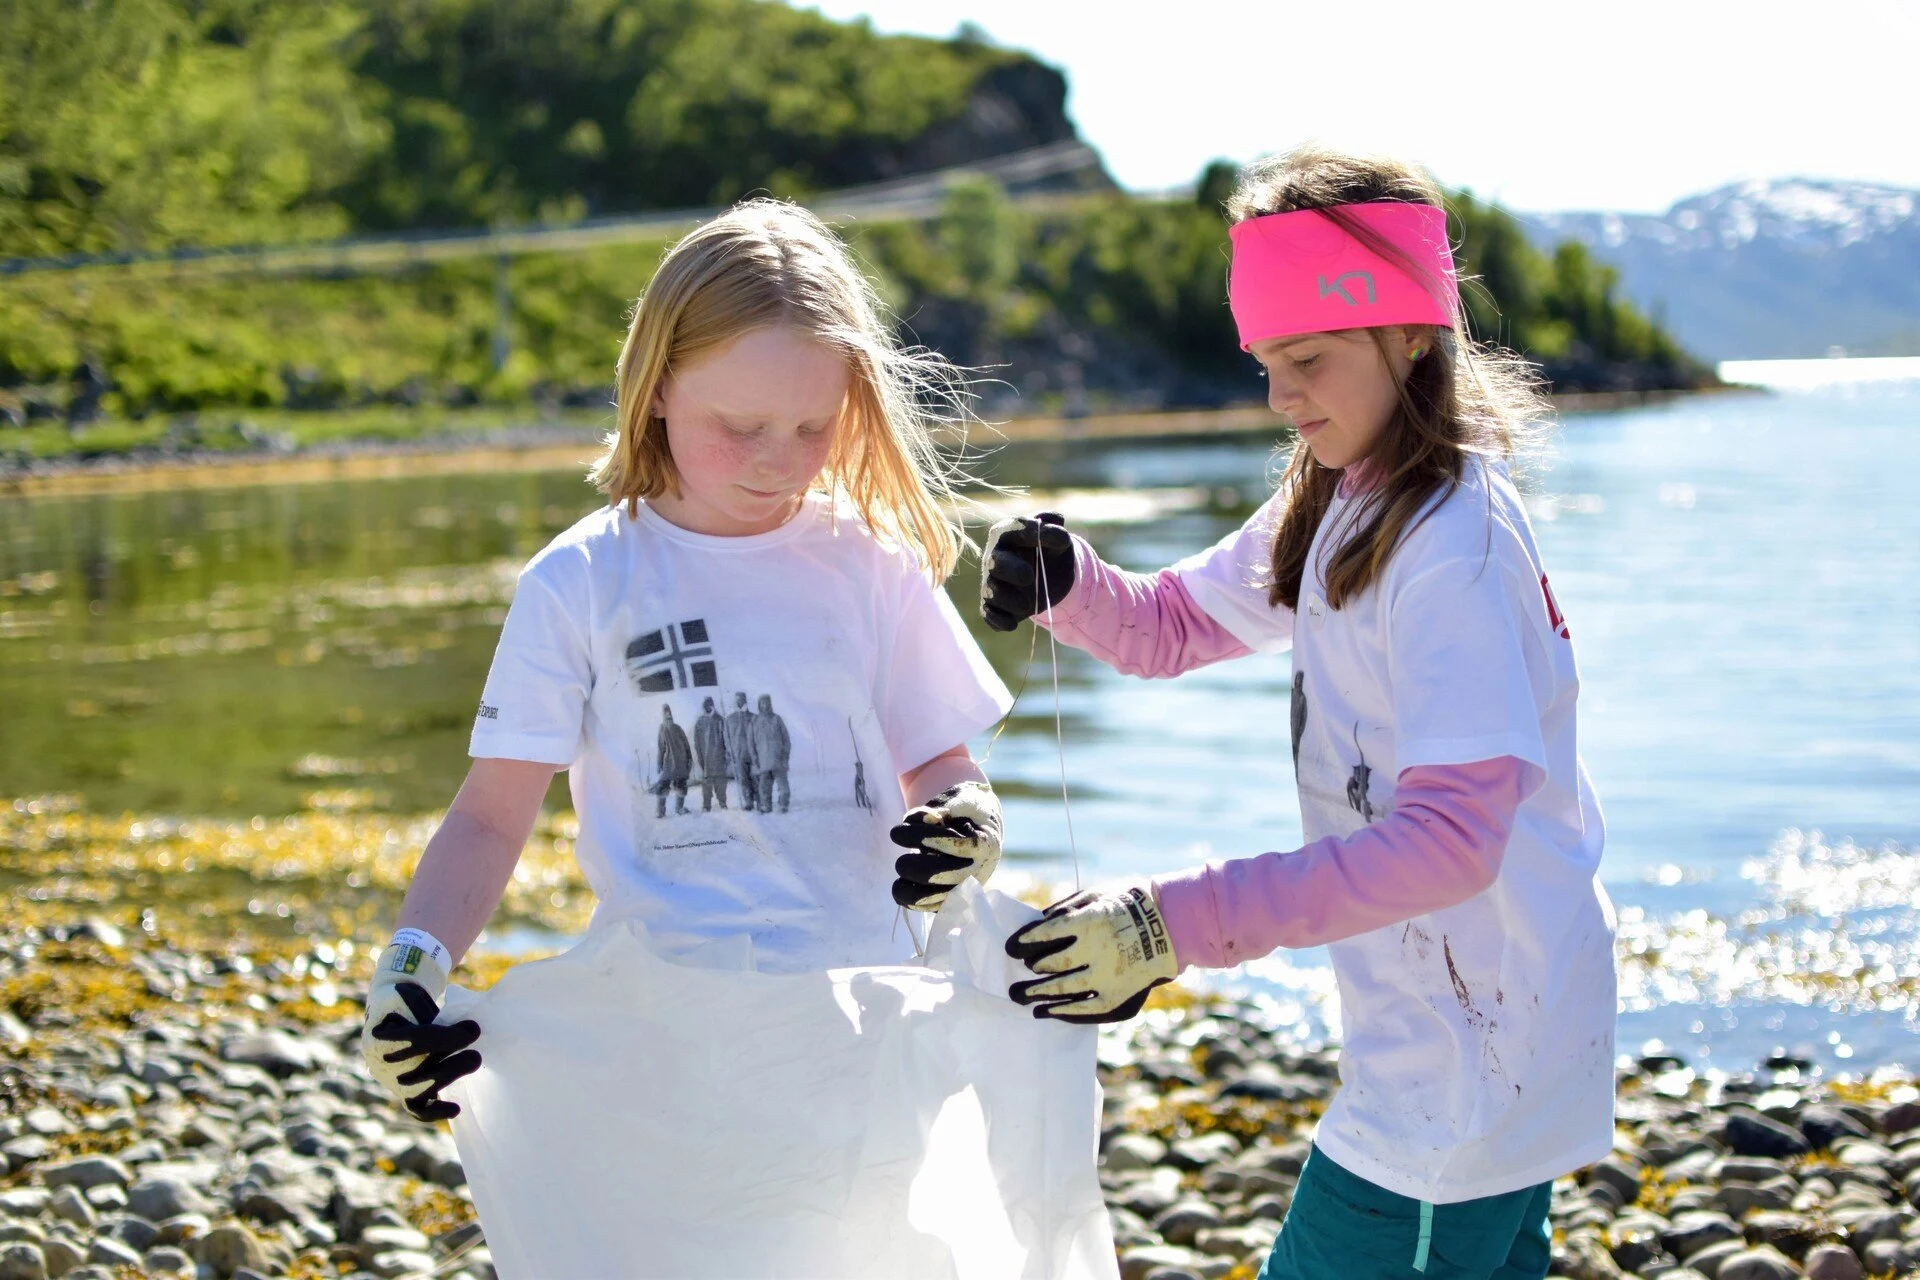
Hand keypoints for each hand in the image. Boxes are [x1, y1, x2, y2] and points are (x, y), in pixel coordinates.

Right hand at [361, 934, 481, 1120]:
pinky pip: (416, 1107)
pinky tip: (456, 1108)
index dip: (447, 1037)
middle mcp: (381, 1061)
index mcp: (380, 1032)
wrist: (393, 1009)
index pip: (415, 1039)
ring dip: (449, 1076)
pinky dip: (435, 1112)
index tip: (473, 1029)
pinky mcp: (405, 1090)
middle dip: (451, 1060)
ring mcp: (392, 1078)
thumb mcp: (418, 999)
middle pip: (417, 1069)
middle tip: (477, 1053)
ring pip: (418, 1089)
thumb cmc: (408, 1001)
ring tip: (474, 1060)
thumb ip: (439, 1017)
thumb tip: (473, 1031)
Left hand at [889, 781, 1002, 911]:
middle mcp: (978, 870)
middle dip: (912, 864)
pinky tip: (900, 888)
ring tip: (898, 866)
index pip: (953, 844)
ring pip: (934, 898)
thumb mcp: (959, 799)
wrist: (979, 826)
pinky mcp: (954, 899)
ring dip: (908, 887)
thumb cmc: (965, 809)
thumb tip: (926, 819)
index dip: (923, 838)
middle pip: (940, 874)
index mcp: (984, 843)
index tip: (898, 831)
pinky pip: (932, 909)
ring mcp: (967, 887)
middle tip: (897, 846)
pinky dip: (912, 901)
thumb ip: (942, 808)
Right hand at [981, 512, 1075, 631]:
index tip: (1062, 539)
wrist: (1049, 576)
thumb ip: (1056, 527)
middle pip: (996, 562)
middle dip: (1011, 570)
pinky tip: (1012, 624)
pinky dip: (998, 620)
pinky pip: (988, 614)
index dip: (1035, 532)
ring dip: (1008, 599)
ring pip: (991, 591)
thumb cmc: (1048, 551)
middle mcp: (995, 557)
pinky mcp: (993, 605)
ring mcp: (992, 582)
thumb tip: (1056, 522)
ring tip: (1027, 605)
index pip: (1016, 528)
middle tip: (1029, 576)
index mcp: (1008, 533)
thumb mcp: (1057, 537)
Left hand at [1004, 885, 1178, 1022]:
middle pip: (1053, 963)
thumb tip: (1038, 924)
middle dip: (1031, 967)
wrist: (1174, 924)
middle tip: (1019, 968)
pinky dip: (1063, 1012)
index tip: (1011, 947)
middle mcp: (1099, 950)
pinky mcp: (1119, 997)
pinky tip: (1045, 1011)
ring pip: (1064, 989)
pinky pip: (1086, 1009)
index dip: (1025, 940)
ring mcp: (1109, 977)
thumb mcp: (1098, 893)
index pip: (1047, 933)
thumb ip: (1067, 908)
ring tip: (1020, 995)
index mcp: (1092, 920)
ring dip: (1038, 993)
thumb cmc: (1129, 902)